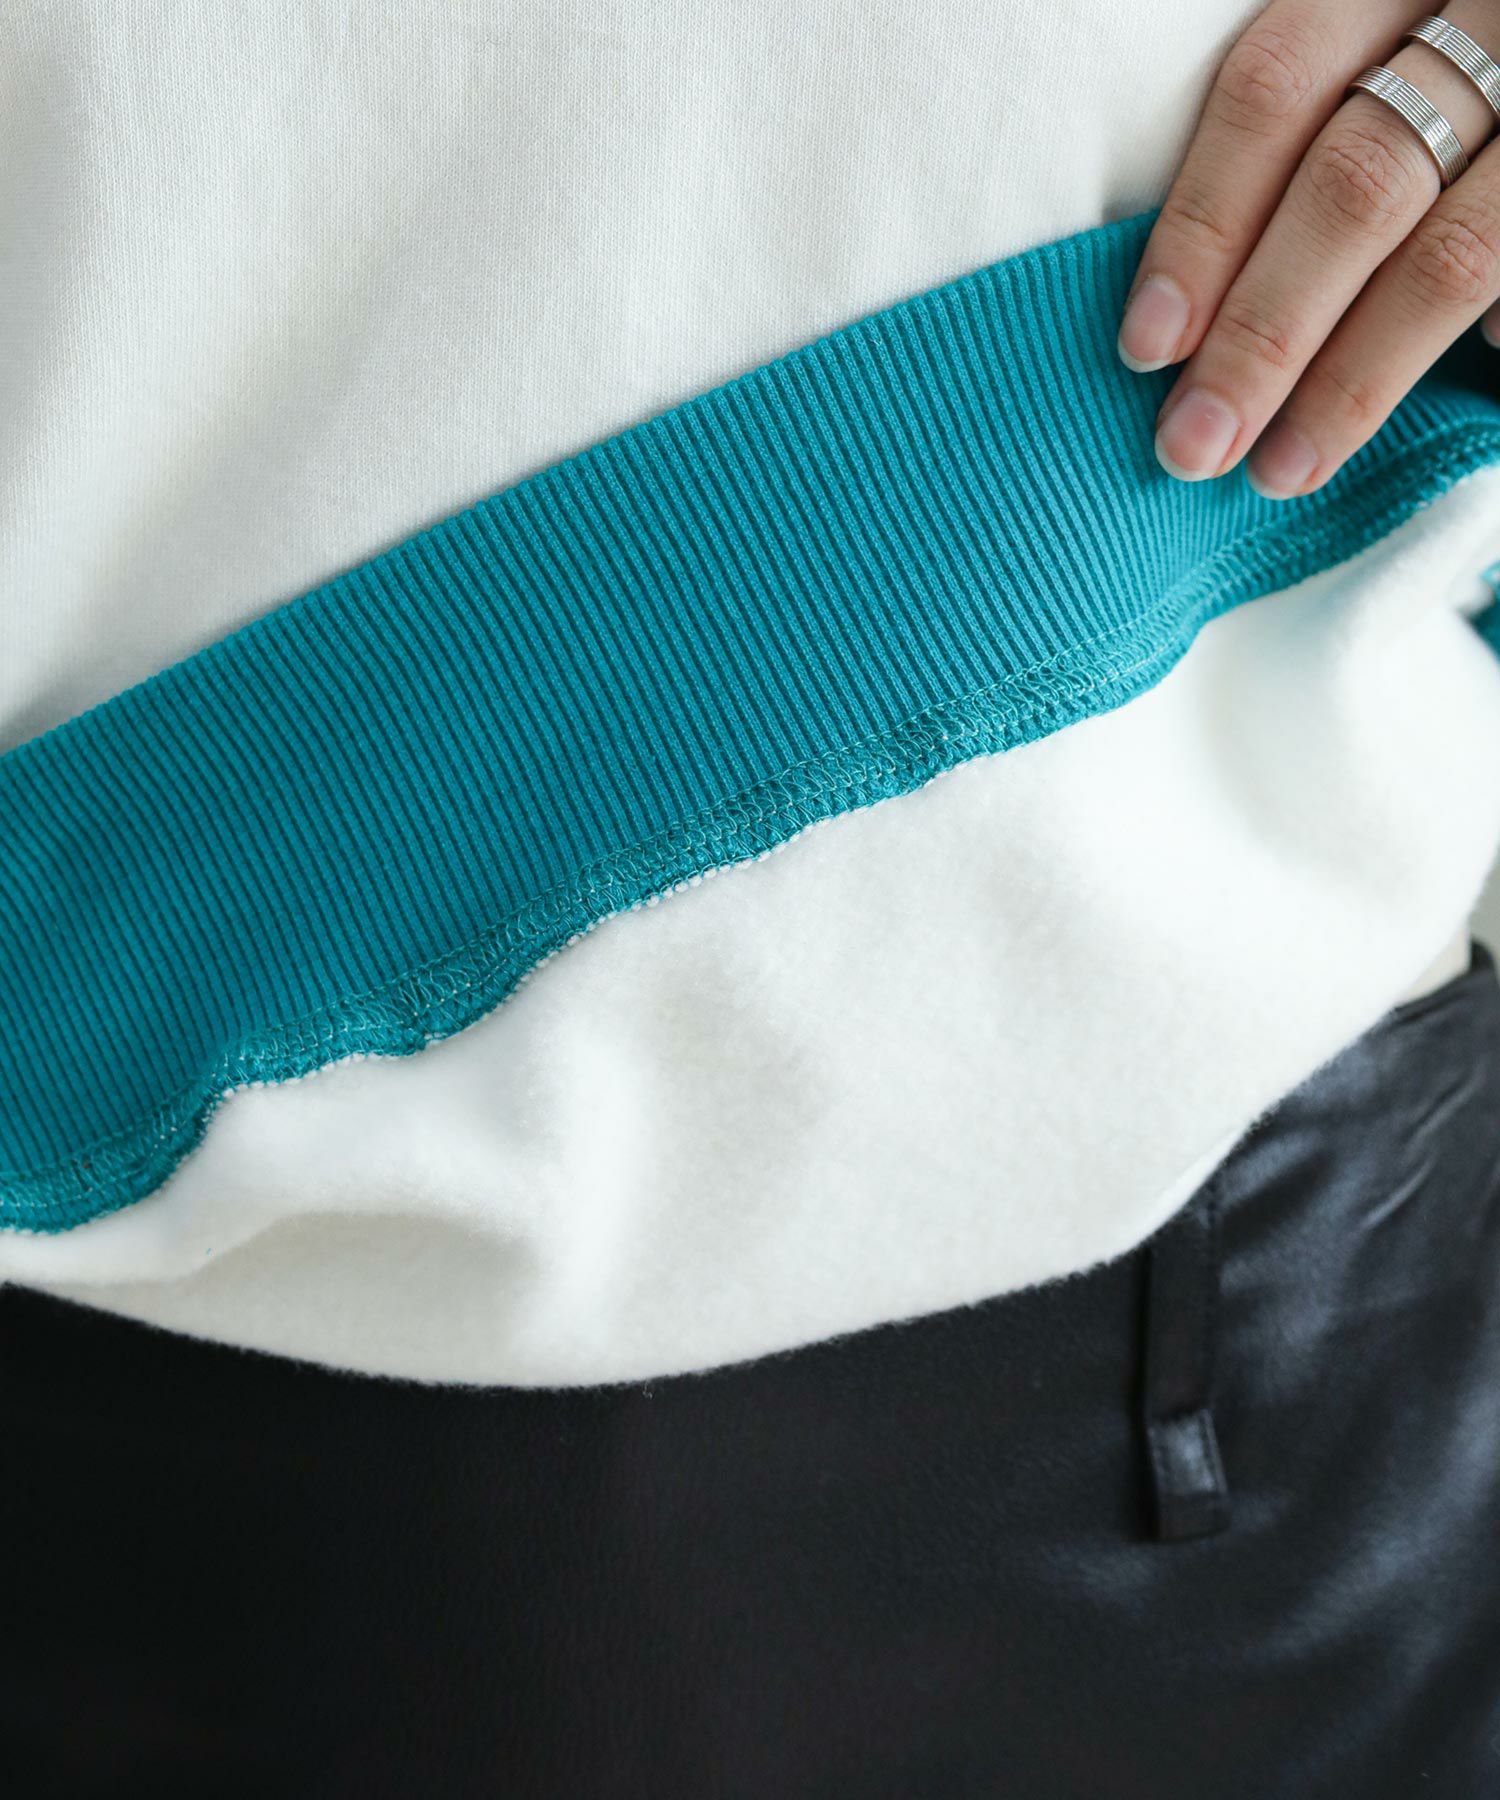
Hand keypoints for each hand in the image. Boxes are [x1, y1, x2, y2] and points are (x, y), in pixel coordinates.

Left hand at [1118, 1, 1499, 498]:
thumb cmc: (1439, 72)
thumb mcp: (1378, 53)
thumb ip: (1314, 136)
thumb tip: (1189, 311)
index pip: (1275, 89)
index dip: (1202, 222)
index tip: (1145, 346)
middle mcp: (1487, 12)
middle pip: (1356, 187)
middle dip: (1263, 334)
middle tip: (1193, 445)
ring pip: (1453, 256)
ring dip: (1357, 380)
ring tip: (1284, 468)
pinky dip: (1487, 342)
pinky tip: (1439, 396)